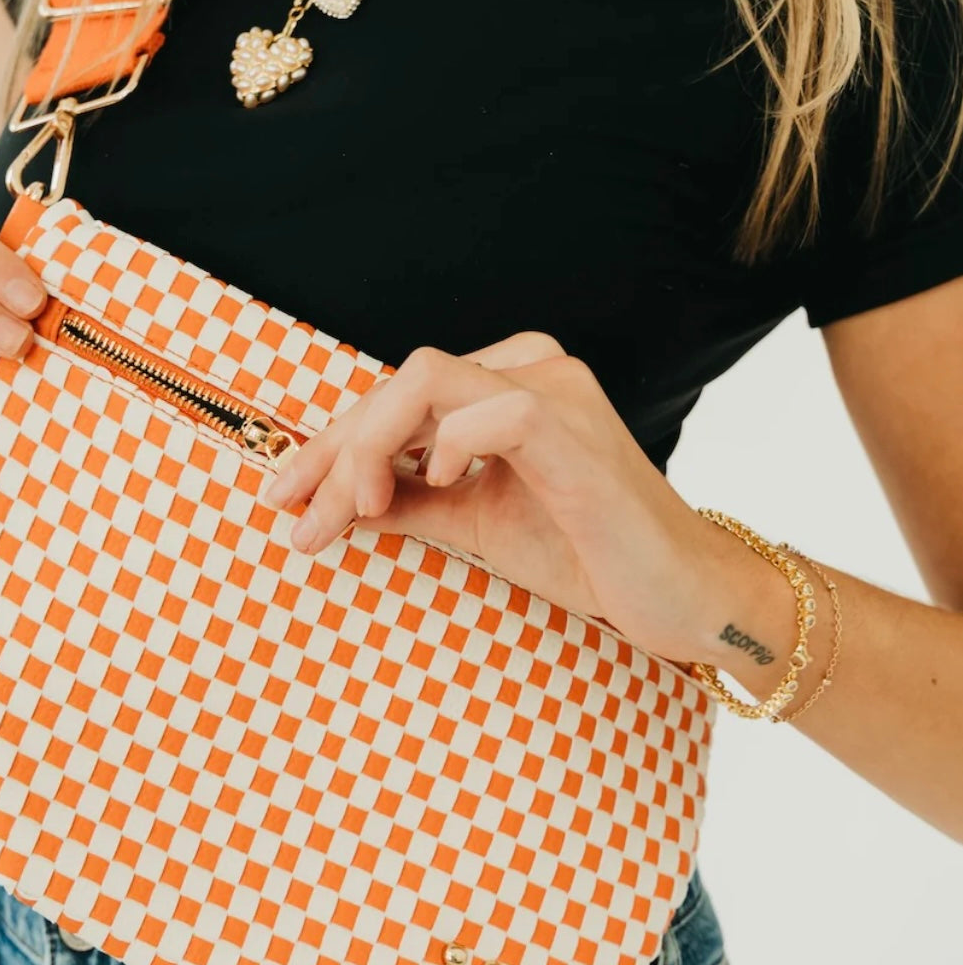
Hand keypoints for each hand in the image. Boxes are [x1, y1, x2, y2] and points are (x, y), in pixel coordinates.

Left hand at [262, 332, 781, 666]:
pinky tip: (434, 486)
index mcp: (503, 384)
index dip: (330, 446)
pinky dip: (445, 446)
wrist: (679, 595)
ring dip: (369, 449)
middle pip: (397, 382)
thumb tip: (330, 505)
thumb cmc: (586, 553)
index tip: (286, 499)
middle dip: (332, 452)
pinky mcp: (575, 429)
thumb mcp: (473, 524)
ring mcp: (554, 391)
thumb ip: (410, 503)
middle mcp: (528, 368)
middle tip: (299, 518)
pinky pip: (490, 412)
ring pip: (425, 381)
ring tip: (355, 515)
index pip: (395, 397)